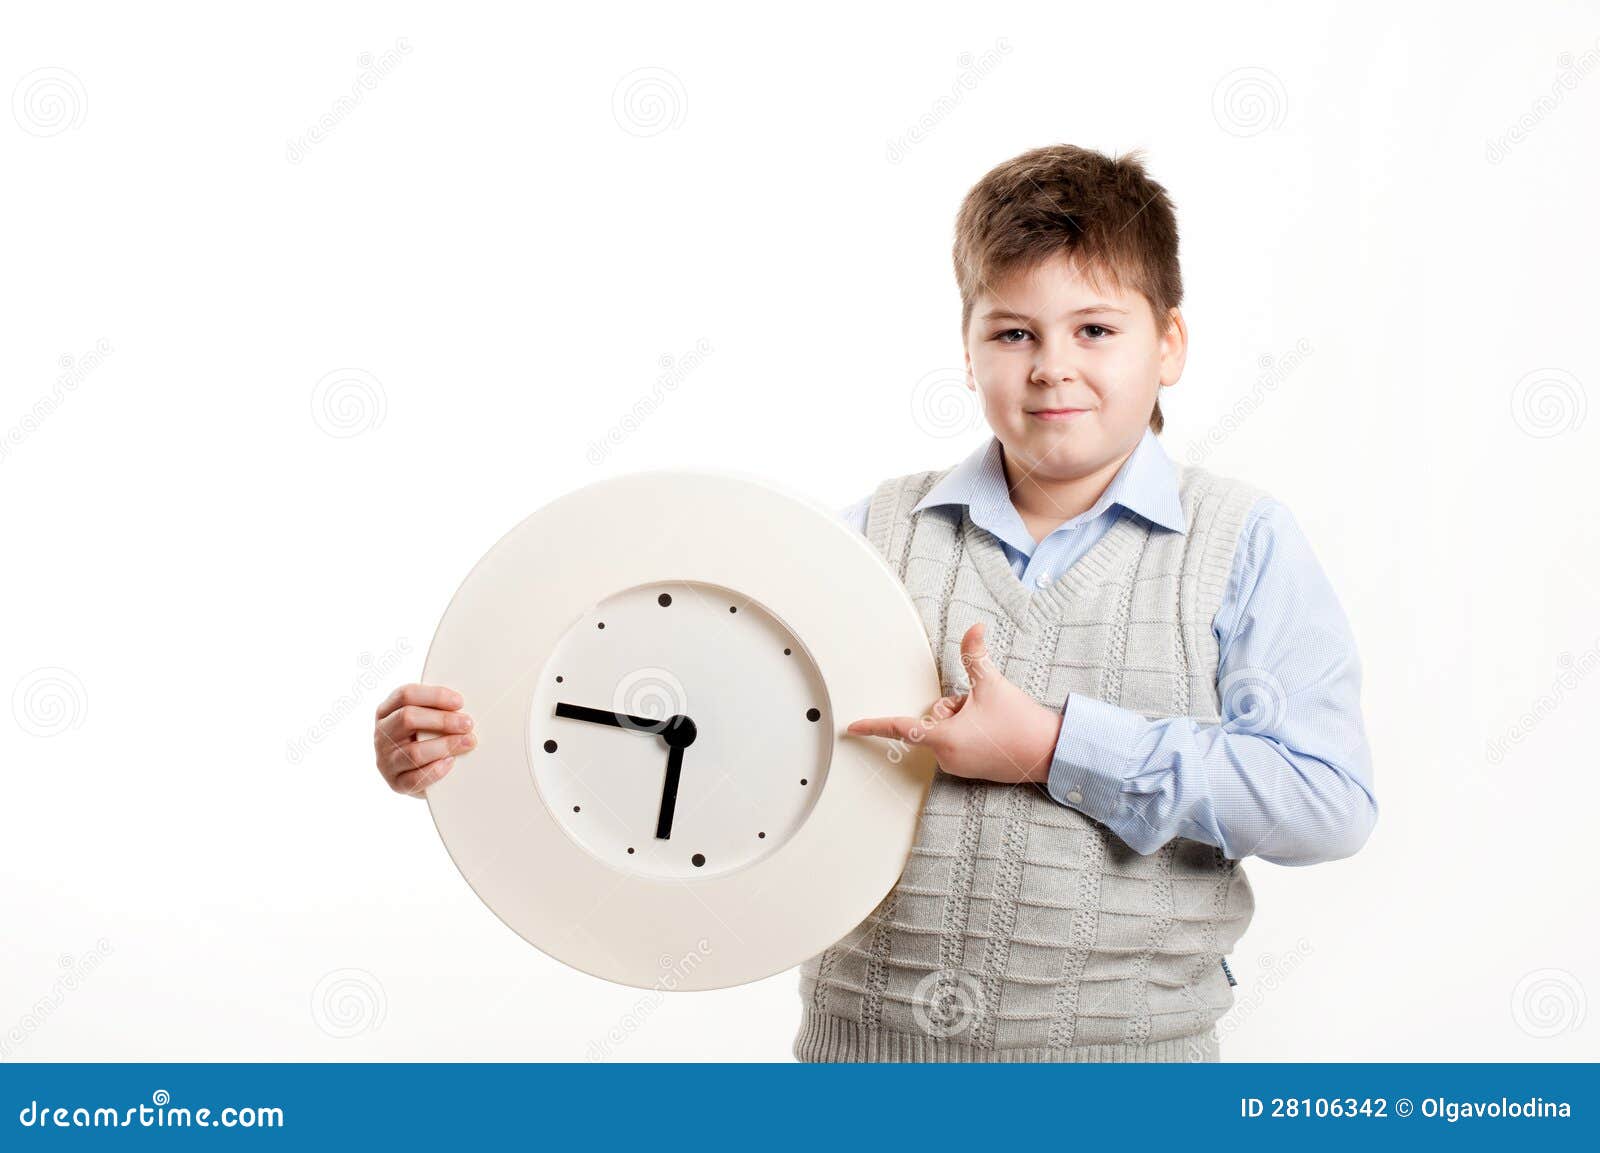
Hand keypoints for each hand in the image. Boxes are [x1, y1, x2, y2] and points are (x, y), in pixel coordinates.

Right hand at [374, 683, 476, 797]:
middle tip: (468, 724)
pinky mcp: (395, 783)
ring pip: (414, 751)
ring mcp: (386, 760)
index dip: (434, 696)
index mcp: (387, 711)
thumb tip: (463, 706)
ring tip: (468, 742)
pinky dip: (436, 770)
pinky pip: (416, 778)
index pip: (405, 695)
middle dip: (442, 720)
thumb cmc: (424, 739)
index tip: (459, 702)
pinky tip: (451, 762)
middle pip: (407, 718)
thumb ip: (436, 710)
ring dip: (446, 745)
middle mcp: (382, 734)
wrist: (416, 775)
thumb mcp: (424, 720)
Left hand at [846, 621, 1062, 785]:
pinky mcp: (971, 770)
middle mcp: (947, 758)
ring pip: (947, 729)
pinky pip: (958, 742)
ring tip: (993, 723)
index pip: (901, 728)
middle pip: (933, 719)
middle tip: (984, 710)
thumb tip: (973, 627)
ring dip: (965, 719)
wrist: (1050, 752)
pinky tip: (995, 733)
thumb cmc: (1020, 723)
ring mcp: (959, 767)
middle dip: (955, 707)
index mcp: (945, 739)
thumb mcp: (992, 684)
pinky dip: (972, 732)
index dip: (874, 726)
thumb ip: (975, 655)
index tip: (853, 728)